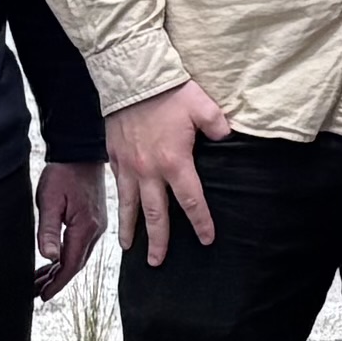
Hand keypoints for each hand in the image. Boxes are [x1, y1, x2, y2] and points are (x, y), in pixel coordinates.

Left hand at [30, 161, 105, 299]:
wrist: (80, 152)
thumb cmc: (63, 173)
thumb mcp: (49, 201)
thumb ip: (48, 230)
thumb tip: (49, 257)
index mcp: (85, 227)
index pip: (71, 265)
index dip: (57, 283)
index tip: (43, 295)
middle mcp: (95, 229)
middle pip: (76, 264)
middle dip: (57, 281)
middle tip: (37, 291)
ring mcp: (97, 225)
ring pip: (78, 256)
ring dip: (61, 270)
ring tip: (42, 280)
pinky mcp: (94, 219)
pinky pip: (81, 245)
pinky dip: (67, 257)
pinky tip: (56, 260)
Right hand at [105, 79, 230, 264]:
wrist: (131, 79)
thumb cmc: (168, 92)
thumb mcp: (202, 106)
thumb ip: (218, 126)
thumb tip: (227, 138)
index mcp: (175, 163)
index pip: (191, 202)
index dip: (200, 223)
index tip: (206, 239)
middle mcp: (149, 172)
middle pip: (155, 215)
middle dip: (158, 241)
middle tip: (158, 262)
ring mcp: (129, 166)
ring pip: (129, 206)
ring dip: (130, 229)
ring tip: (130, 247)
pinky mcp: (114, 157)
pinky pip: (118, 187)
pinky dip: (119, 203)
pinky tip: (121, 212)